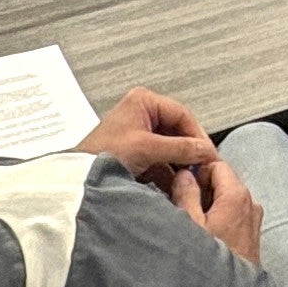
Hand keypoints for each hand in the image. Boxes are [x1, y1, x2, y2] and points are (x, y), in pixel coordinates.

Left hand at [78, 87, 213, 179]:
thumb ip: (180, 148)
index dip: (198, 135)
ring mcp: (140, 135)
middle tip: (201, 167)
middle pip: (179, 132)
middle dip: (189, 152)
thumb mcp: (146, 147)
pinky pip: (162, 162)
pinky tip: (175, 185)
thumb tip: (205, 150)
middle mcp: (142, 114)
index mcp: (143, 101)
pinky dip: (169, 174)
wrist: (79, 178)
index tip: (208, 153)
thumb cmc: (100, 153)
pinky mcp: (137, 154)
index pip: (183, 114)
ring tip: (188, 178)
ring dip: (179, 165)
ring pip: (172, 150)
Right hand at [166, 154, 260, 264]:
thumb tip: (184, 175)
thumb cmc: (210, 263)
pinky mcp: (252, 235)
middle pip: (222, 181)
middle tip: (179, 201)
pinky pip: (232, 216)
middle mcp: (250, 204)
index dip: (196, 168)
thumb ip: (186, 194)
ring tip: (189, 221)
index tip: (179, 177)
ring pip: (226, 199)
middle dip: (200, 187)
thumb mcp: (189, 224)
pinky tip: (202, 233)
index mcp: (237, 196)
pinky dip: (216, 217)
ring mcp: (253, 220)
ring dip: (207, 204)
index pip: (216, 164)